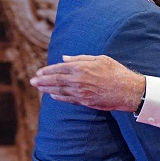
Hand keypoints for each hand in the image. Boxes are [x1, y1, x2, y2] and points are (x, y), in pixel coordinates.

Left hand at [30, 55, 144, 111]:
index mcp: (81, 68)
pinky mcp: (85, 102)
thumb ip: (80, 58)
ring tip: (39, 88)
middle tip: (32, 81)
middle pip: (55, 81)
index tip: (39, 72)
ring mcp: (81, 93)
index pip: (59, 68)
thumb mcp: (100, 59)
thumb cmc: (116, 71)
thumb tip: (64, 59)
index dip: (47, 71)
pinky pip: (68, 99)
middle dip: (42, 81)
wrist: (127, 90)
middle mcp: (78, 81)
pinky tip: (52, 95)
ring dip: (47, 89)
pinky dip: (59, 97)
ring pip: (59, 91)